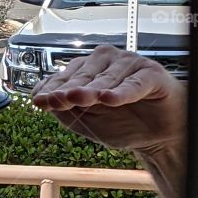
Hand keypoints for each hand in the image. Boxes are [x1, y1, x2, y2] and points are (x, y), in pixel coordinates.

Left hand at [30, 44, 185, 152]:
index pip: (64, 77)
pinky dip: (121, 92)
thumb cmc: (122, 122)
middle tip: (56, 101)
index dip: (52, 90)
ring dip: (92, 90)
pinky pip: (134, 84)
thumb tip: (40, 98)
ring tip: (78, 99)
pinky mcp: (151, 74)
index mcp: (87, 70)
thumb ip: (63, 109)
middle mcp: (106, 62)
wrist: (157, 135)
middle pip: (82, 76)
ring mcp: (128, 65)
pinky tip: (109, 99)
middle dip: (68, 90)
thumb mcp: (85, 121)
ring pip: (106, 78)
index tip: (40, 102)